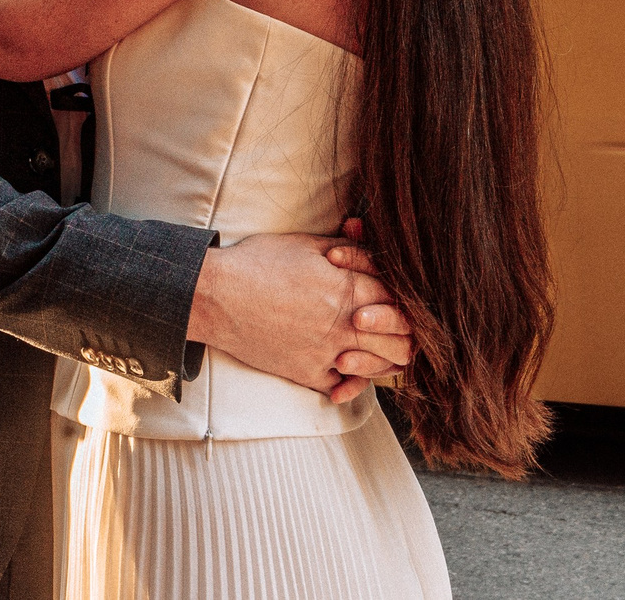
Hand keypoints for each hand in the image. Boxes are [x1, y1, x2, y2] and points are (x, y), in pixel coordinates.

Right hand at [188, 228, 414, 404]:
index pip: (399, 299)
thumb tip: (367, 238)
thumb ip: (346, 247)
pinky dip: (351, 380)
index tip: (394, 293)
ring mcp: (327, 354)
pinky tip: (347, 368)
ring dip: (386, 357)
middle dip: (407, 331)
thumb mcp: (306, 244)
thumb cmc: (258, 264)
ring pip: (380, 367)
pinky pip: (344, 386)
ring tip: (381, 347)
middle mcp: (344, 326)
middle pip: (401, 339)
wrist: (217, 297)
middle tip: (399, 325)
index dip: (401, 295)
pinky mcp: (308, 373)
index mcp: (348, 290)